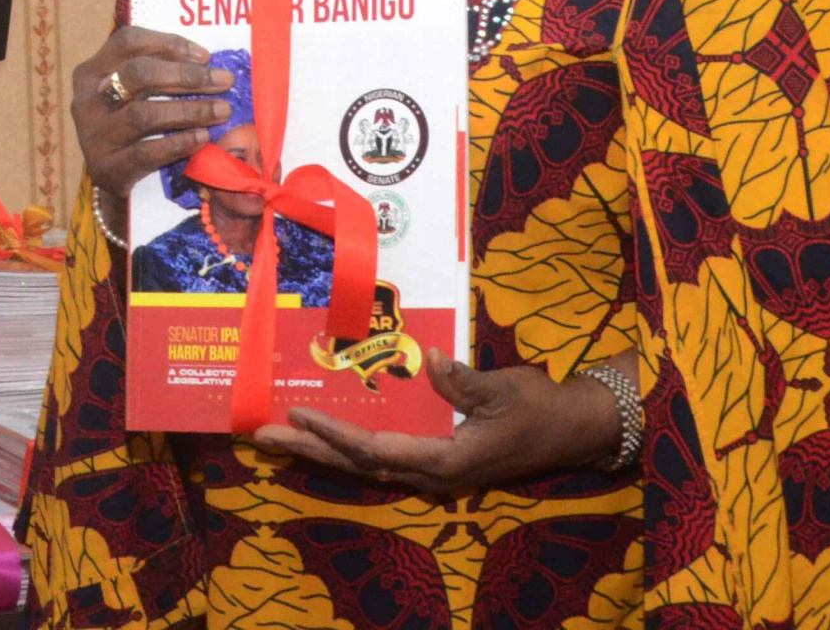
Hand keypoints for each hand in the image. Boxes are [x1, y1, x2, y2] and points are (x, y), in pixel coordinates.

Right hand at [69, 26, 235, 216]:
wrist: (110, 178)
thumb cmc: (129, 126)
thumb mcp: (133, 93)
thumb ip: (158, 74)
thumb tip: (209, 64)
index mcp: (91, 71)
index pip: (127, 42)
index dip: (168, 43)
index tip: (205, 56)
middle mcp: (86, 99)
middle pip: (137, 74)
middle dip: (187, 76)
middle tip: (224, 81)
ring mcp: (92, 134)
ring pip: (144, 115)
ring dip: (190, 110)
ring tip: (221, 111)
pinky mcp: (105, 168)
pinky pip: (146, 152)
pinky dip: (179, 143)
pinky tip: (203, 138)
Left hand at [253, 356, 621, 495]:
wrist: (571, 431)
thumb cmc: (537, 408)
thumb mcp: (502, 390)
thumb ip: (462, 380)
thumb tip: (427, 357)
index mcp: (444, 460)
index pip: (374, 449)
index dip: (334, 434)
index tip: (297, 416)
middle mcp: (429, 473)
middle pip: (355, 464)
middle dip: (306, 450)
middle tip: (258, 436)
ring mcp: (430, 470)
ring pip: (362, 465)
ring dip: (318, 451)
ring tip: (273, 437)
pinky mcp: (432, 460)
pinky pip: (378, 457)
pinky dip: (344, 447)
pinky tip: (319, 434)